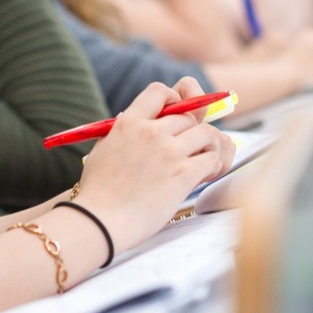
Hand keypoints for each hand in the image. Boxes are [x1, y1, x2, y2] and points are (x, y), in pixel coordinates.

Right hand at [73, 78, 233, 252]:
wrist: (100, 221)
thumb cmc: (98, 193)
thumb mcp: (102, 150)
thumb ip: (120, 132)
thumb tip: (131, 118)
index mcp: (129, 123)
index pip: (160, 91)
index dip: (176, 99)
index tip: (178, 115)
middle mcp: (150, 131)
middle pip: (190, 116)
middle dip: (194, 132)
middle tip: (193, 149)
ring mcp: (168, 151)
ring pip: (207, 133)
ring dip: (209, 147)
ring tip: (202, 163)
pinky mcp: (183, 174)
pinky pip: (213, 159)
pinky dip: (214, 166)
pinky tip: (204, 177)